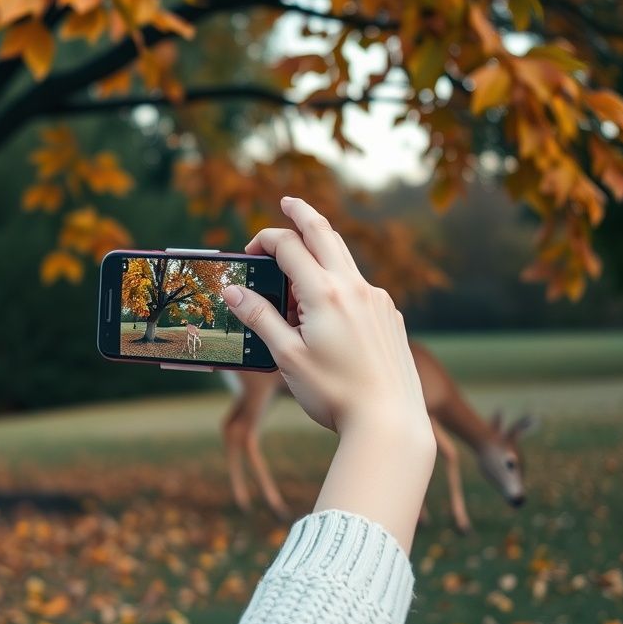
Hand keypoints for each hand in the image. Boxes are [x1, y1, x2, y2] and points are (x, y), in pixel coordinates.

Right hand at [221, 197, 430, 439]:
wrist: (389, 421)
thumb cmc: (334, 393)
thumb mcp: (286, 356)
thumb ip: (259, 318)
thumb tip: (232, 291)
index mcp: (325, 293)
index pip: (288, 246)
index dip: (264, 242)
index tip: (248, 255)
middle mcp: (355, 287)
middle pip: (325, 233)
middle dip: (303, 214)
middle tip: (288, 202)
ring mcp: (378, 300)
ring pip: (344, 259)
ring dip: (319, 253)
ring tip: (298, 272)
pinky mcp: (390, 316)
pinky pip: (359, 287)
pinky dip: (337, 283)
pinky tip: (325, 314)